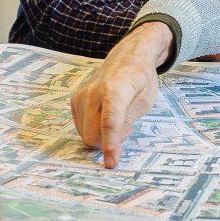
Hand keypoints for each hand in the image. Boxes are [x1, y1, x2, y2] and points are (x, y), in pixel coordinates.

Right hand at [70, 23, 173, 167]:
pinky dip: (95, 129)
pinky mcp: (74, 100)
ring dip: (102, 135)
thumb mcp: (145, 101)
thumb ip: (127, 121)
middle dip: (109, 141)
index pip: (110, 122)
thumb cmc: (140, 80)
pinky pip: (82, 128)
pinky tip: (105, 115)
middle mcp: (94, 91)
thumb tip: (110, 140)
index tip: (111, 164)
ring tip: (118, 117)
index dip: (111, 145)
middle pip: (93, 133)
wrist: (127, 57)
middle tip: (127, 126)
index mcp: (116, 89)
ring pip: (86, 134)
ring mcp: (81, 95)